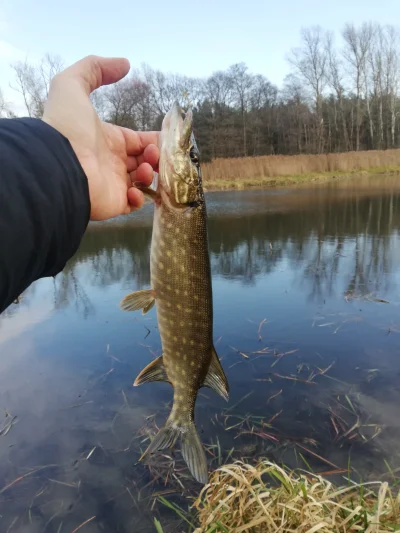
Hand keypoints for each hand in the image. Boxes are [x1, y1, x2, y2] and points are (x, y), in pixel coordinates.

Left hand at [42, 55, 158, 220]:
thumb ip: (96, 68)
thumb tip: (125, 64)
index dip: (156, 140)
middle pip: (146, 161)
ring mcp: (114, 184)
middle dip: (157, 157)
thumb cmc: (66, 127)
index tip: (169, 138)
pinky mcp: (115, 204)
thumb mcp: (72, 85)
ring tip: (144, 168)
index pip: (140, 141)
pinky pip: (134, 203)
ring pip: (144, 181)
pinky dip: (140, 196)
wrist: (57, 165)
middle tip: (155, 154)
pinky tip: (133, 186)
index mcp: (110, 140)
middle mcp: (113, 163)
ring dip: (150, 173)